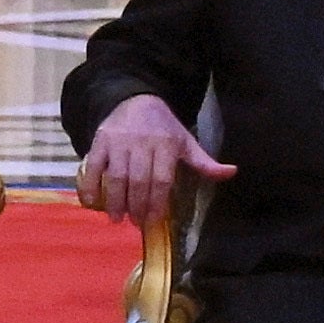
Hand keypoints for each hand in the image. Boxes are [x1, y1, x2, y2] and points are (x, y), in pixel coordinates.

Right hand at [73, 96, 226, 226]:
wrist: (135, 99)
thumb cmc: (163, 127)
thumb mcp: (186, 142)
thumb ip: (205, 162)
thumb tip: (232, 172)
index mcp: (166, 144)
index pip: (161, 180)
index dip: (157, 203)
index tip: (153, 221)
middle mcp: (142, 143)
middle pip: (139, 181)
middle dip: (137, 206)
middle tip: (136, 223)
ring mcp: (119, 142)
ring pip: (116, 176)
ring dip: (116, 201)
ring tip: (117, 218)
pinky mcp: (100, 141)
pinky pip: (94, 166)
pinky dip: (91, 185)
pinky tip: (92, 202)